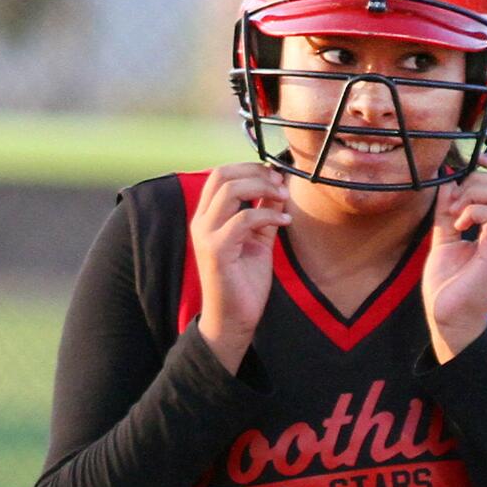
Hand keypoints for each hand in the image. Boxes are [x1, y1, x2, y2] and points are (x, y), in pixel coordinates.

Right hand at [191, 163, 290, 373]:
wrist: (233, 319)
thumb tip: (278, 186)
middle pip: (222, 175)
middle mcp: (202, 221)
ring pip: (230, 191)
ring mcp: (206, 234)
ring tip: (284, 199)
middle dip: (256, 172)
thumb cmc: (244, 282)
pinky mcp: (216, 250)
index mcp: (208, 217)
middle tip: (280, 182)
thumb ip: (264, 212)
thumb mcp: (259, 239)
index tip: (275, 174)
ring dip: (262, 188)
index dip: (249, 167)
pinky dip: (268, 215)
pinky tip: (284, 223)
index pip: (221, 175)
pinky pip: (243, 219)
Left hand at [422, 154, 486, 363]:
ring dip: (472, 195)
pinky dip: (473, 210)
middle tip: (452, 204)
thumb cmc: (448, 285)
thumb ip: (447, 212)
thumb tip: (448, 182)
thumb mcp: (444, 238)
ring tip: (455, 216)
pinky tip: (458, 225)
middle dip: (474, 182)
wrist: (448, 317)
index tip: (475, 161)